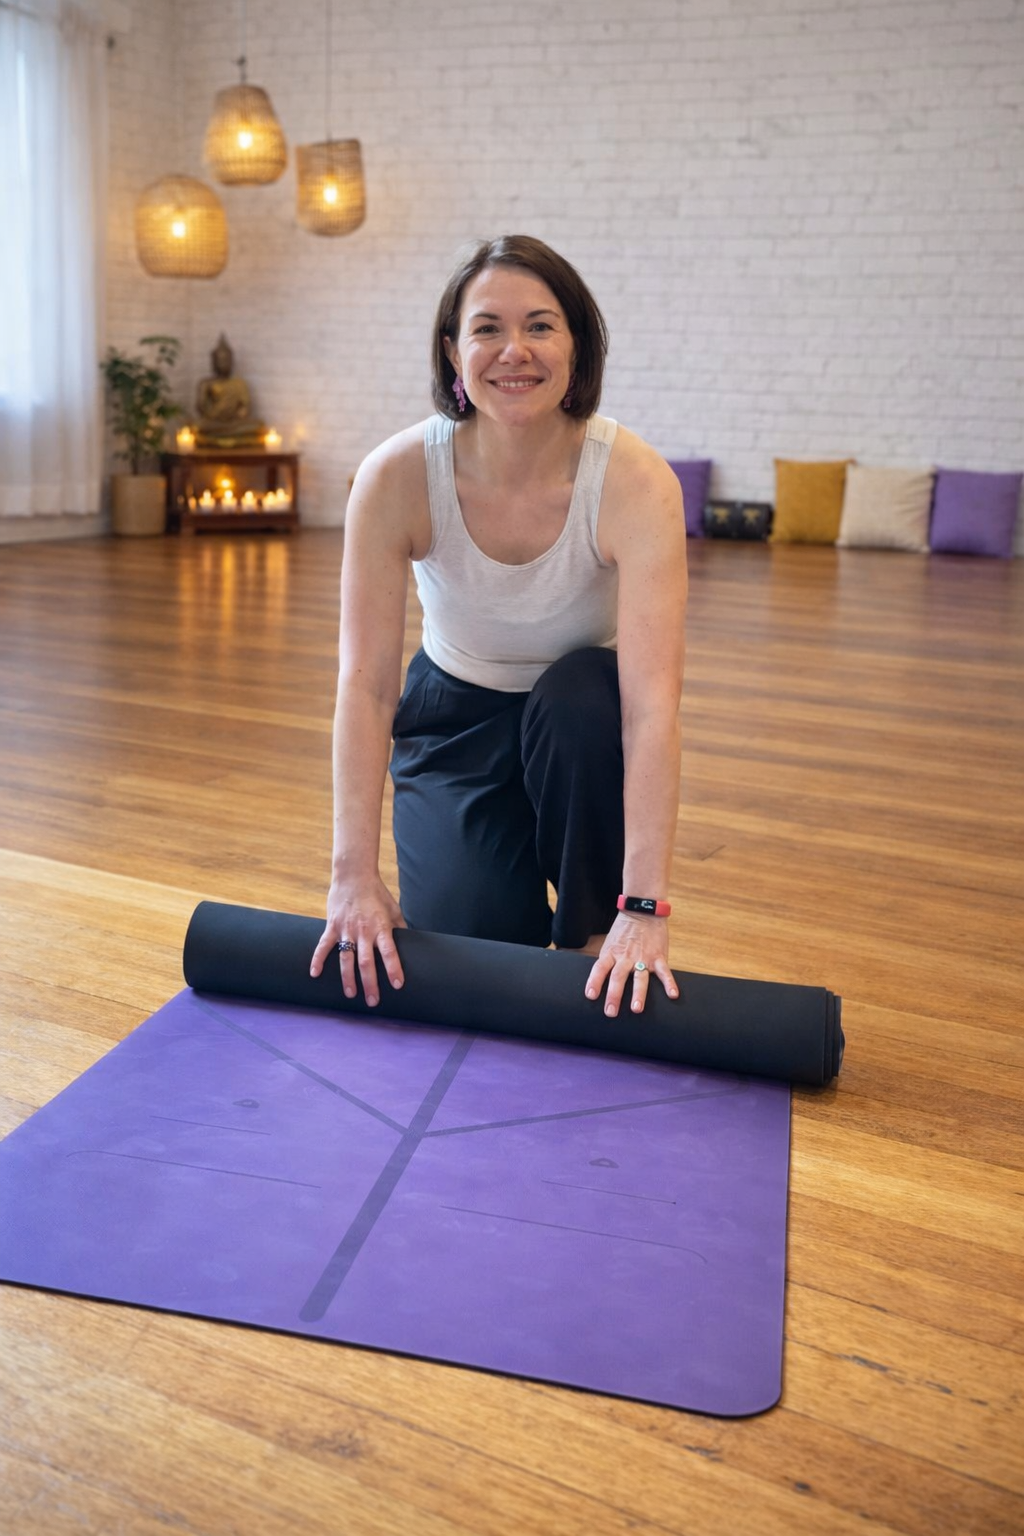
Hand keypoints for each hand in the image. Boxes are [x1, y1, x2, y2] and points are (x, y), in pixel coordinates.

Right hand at [309, 875, 405, 1006]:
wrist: (354, 875)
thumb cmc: (377, 893)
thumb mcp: (393, 909)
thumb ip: (399, 927)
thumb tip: (410, 943)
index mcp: (381, 927)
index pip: (389, 952)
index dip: (393, 968)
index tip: (397, 985)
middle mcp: (363, 931)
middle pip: (366, 962)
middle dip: (370, 983)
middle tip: (372, 1001)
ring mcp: (346, 930)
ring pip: (346, 959)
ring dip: (347, 978)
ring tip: (350, 994)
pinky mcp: (332, 926)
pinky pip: (323, 946)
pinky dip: (317, 960)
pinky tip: (315, 974)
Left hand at [584, 912, 678, 1018]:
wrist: (642, 911)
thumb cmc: (624, 930)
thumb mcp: (610, 943)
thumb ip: (608, 961)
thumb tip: (599, 981)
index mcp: (611, 953)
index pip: (600, 968)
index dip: (594, 981)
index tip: (591, 995)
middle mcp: (626, 957)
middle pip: (618, 977)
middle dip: (614, 995)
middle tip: (611, 1012)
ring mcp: (643, 957)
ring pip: (639, 978)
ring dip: (638, 994)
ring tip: (636, 1009)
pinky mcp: (658, 957)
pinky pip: (664, 972)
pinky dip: (669, 983)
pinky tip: (672, 994)